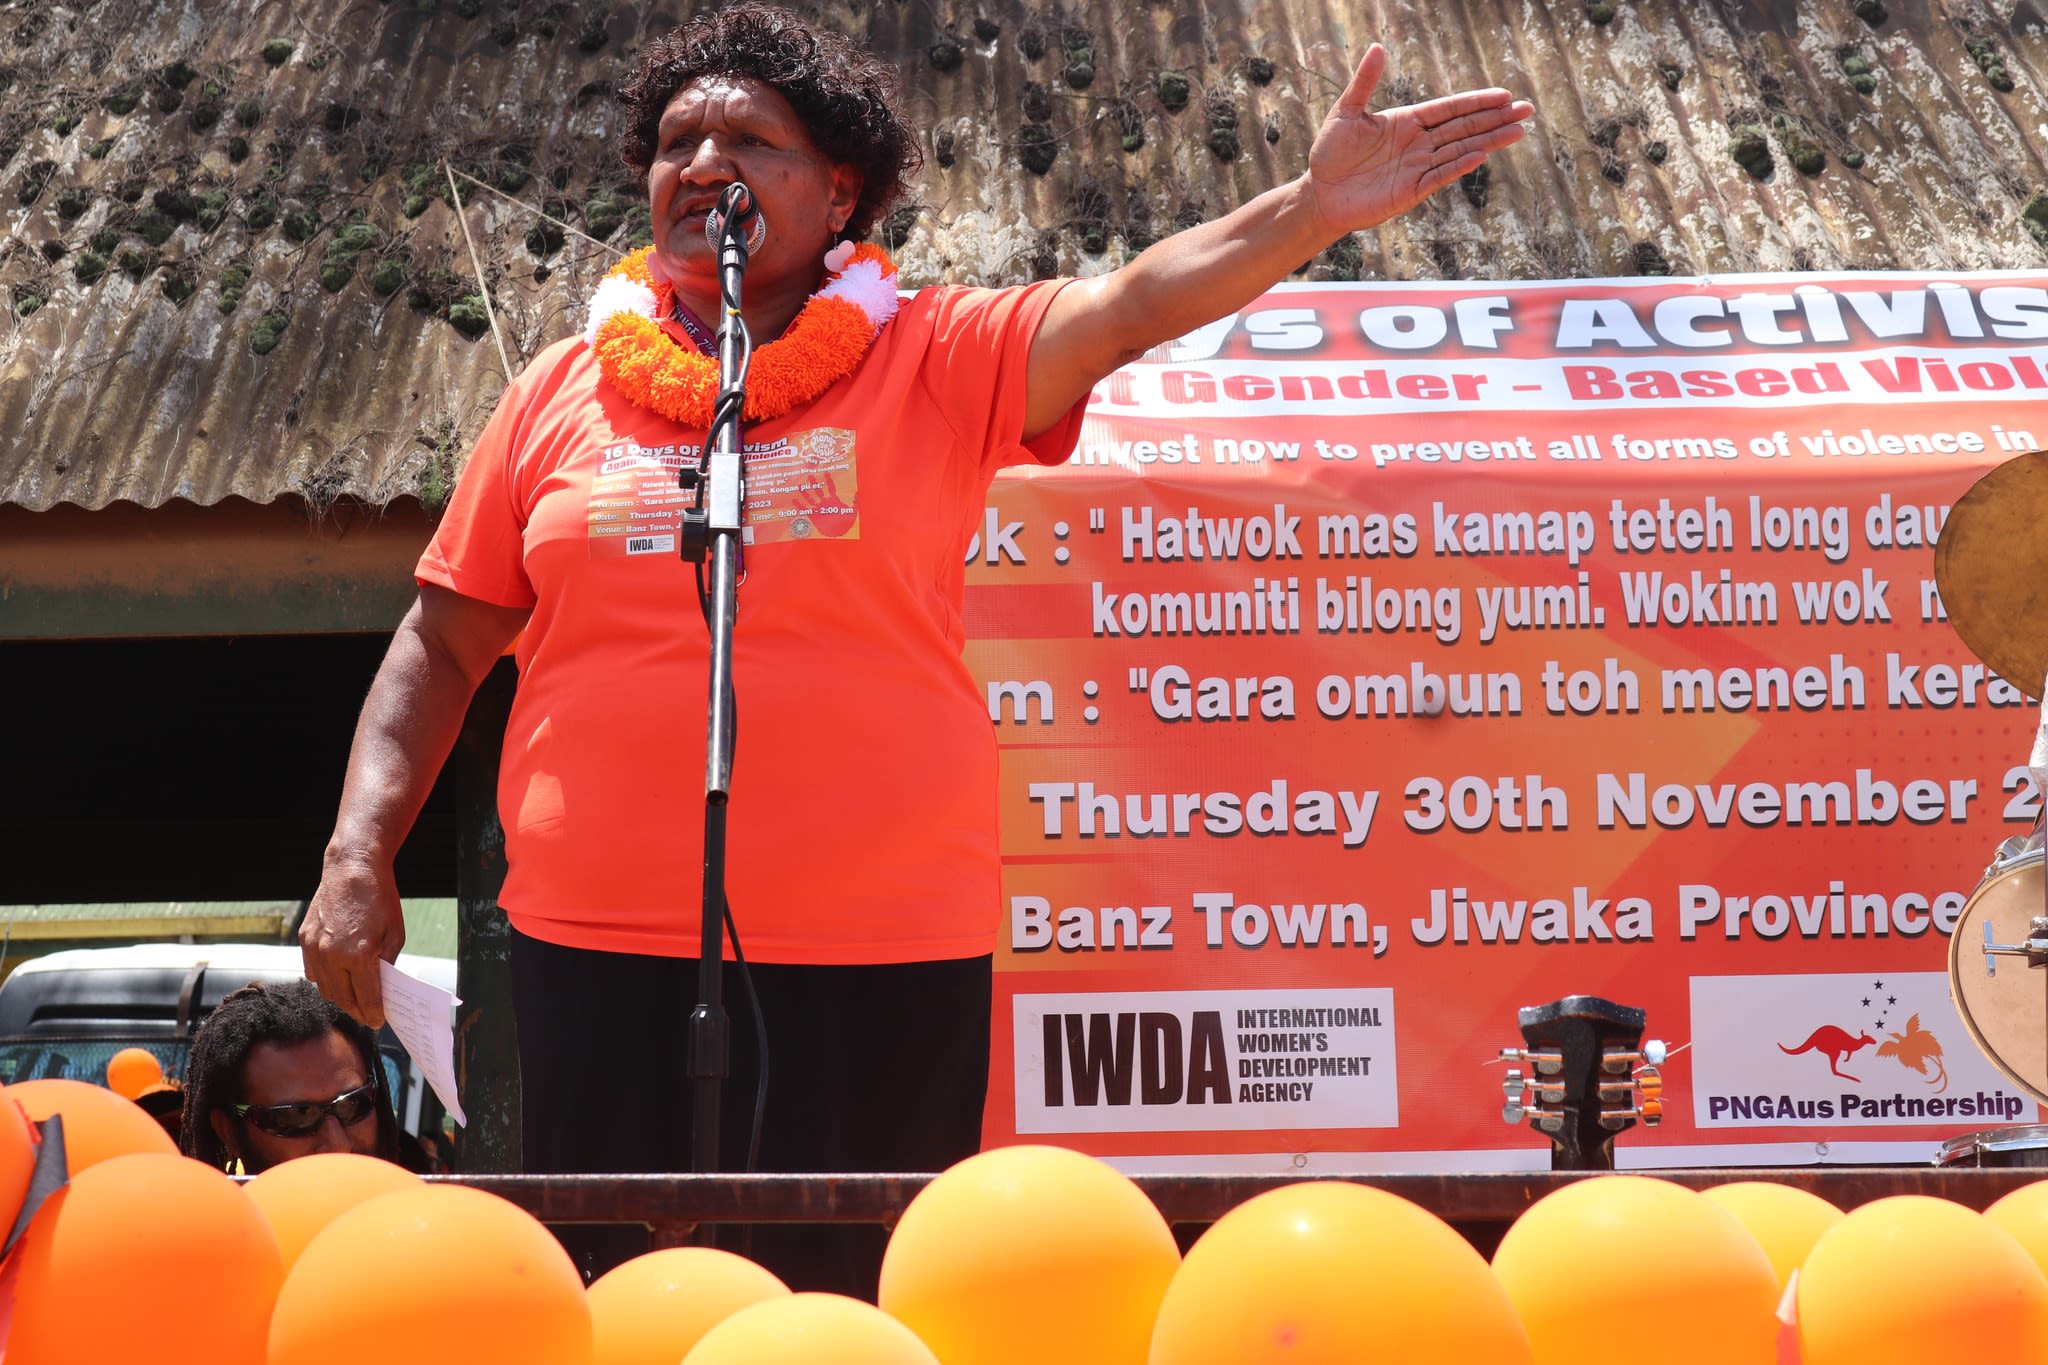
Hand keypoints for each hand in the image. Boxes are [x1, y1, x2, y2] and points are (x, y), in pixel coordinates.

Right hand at [301, 854, 405, 1028]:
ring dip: (340, 998)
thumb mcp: (395, 934)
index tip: (378, 1022)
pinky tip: (337, 979)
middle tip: (367, 1015)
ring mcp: (314, 948)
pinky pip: (312, 971)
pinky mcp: (304, 939)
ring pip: (325, 988)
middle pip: (343, 998)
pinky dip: (325, 980)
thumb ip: (387, 964)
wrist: (352, 868)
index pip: (366, 997)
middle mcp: (332, 955)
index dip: (373, 1013)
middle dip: (357, 1010)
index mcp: (359, 955)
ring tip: (354, 1000)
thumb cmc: (380, 899)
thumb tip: (383, 987)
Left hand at [1305, 44, 1533, 234]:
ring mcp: (1418, 168)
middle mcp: (1419, 143)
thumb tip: (1378, 48)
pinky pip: (1440, 176)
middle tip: (1527, 109)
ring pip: (1460, 150)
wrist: (1320, 191)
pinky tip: (1480, 155)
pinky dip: (1459, 166)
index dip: (1476, 101)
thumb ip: (1364, 83)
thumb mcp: (1345, 112)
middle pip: (1464, 127)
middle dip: (1495, 118)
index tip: (1504, 94)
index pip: (1450, 108)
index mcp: (1408, 122)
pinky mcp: (1411, 192)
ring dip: (1489, 141)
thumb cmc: (1330, 152)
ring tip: (1518, 131)